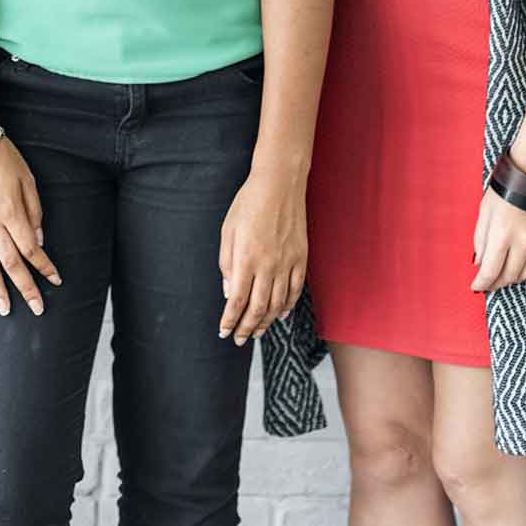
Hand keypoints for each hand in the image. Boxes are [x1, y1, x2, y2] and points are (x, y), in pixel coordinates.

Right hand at [0, 137, 59, 315]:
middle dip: (26, 288)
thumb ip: (34, 211)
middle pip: (11, 262)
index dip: (45, 266)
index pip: (31, 249)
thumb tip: (39, 239)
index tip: (56, 279)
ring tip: (4, 309)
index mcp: (12, 212)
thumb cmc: (3, 157)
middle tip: (36, 308)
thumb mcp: (27, 179)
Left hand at [218, 169, 306, 342]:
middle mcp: (268, 265)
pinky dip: (287, 306)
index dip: (230, 321)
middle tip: (240, 339)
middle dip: (247, 328)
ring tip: (257, 332)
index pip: (237, 300)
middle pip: (257, 308)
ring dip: (266, 322)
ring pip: (277, 303)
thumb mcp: (228, 231)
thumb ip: (227, 264)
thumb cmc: (248, 204)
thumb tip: (229, 292)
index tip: (224, 332)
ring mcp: (287, 263)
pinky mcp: (301, 258)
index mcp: (246, 259)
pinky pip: (295, 290)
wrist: (279, 185)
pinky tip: (280, 315)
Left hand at [471, 188, 525, 292]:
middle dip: (495, 283)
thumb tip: (480, 263)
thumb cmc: (505, 191)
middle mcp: (523, 242)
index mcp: (502, 234)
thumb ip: (481, 241)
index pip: (491, 270)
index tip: (476, 286)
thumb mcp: (484, 214)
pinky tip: (520, 269)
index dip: (482, 283)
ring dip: (512, 279)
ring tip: (502, 276)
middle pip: (509, 276)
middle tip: (487, 283)